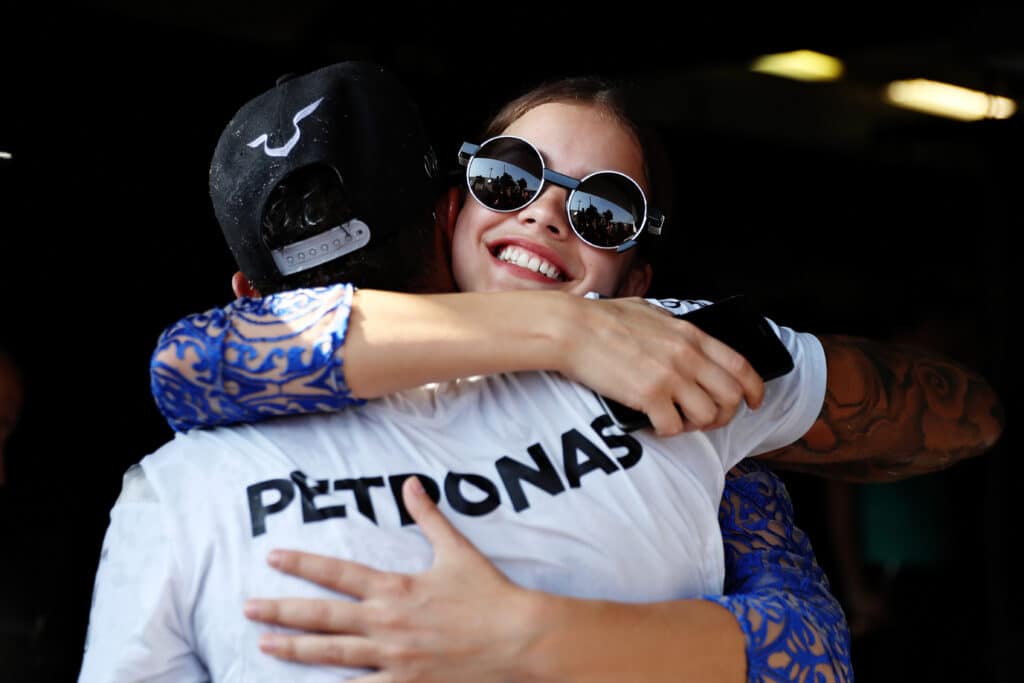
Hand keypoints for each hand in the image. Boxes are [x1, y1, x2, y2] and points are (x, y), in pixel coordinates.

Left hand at [244, 477, 537, 681]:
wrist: (517, 638)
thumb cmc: (487, 593)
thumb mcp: (457, 550)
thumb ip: (428, 517)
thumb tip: (412, 484)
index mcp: (395, 588)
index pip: (337, 573)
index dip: (302, 564)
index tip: (273, 558)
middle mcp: (386, 623)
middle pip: (322, 616)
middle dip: (281, 611)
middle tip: (248, 607)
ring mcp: (392, 658)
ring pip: (331, 654)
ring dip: (294, 649)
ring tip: (265, 645)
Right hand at [560, 297, 764, 435]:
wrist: (573, 329)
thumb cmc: (602, 319)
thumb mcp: (649, 311)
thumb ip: (672, 327)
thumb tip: (681, 336)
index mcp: (690, 335)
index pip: (741, 367)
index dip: (754, 390)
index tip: (753, 402)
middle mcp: (687, 357)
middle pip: (731, 397)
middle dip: (724, 414)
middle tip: (706, 418)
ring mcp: (670, 378)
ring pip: (708, 416)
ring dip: (695, 424)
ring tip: (677, 419)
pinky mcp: (649, 398)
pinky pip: (674, 427)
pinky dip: (667, 430)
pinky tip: (654, 422)